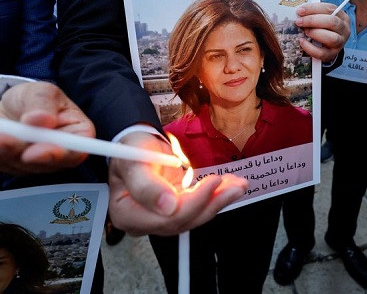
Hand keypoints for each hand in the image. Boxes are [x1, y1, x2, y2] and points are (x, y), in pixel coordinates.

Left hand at [0, 82, 91, 174]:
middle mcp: (51, 157)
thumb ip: (44, 104)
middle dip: (5, 150)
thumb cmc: (37, 98)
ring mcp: (23, 163)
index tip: (31, 153)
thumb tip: (40, 120)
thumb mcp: (44, 91)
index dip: (51, 156)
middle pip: (31, 161)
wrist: (14, 104)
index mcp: (74, 138)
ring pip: (2, 161)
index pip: (70, 153)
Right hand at [108, 131, 247, 235]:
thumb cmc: (131, 150)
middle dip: (212, 202)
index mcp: (128, 215)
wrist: (137, 145)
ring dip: (219, 200)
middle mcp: (146, 221)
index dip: (193, 204)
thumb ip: (146, 185)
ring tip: (238, 185)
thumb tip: (168, 207)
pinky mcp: (177, 209)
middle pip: (184, 220)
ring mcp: (162, 216)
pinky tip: (231, 187)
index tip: (212, 183)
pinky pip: (199, 207)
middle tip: (233, 185)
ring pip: (195, 216)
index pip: (166, 219)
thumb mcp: (133, 161)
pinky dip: (216, 196)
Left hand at [295, 2, 349, 62]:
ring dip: (315, 33)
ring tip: (305, 31)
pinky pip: (321, 53)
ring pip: (331, 38)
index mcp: (342, 17)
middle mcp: (344, 29)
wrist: (328, 46)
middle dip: (312, 20)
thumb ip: (314, 14)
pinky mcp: (332, 54)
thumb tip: (300, 13)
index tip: (300, 11)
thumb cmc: (324, 28)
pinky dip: (310, 47)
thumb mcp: (322, 18)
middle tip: (299, 22)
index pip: (330, 9)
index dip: (313, 8)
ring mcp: (340, 43)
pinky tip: (302, 42)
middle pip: (332, 22)